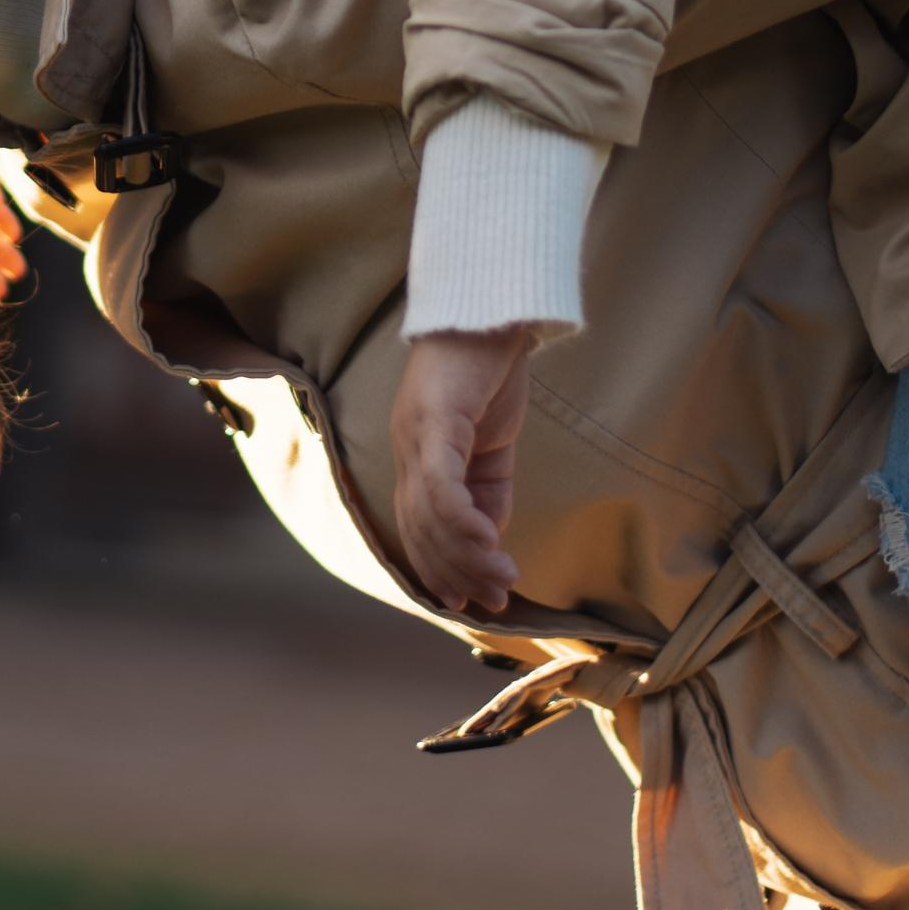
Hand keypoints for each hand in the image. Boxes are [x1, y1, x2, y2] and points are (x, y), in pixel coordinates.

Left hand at [392, 328, 533, 614]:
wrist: (488, 308)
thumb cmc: (487, 368)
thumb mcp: (489, 440)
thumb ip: (485, 486)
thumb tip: (489, 538)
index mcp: (416, 452)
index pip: (417, 524)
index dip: (441, 566)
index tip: (470, 600)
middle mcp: (406, 446)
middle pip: (419, 528)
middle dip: (455, 572)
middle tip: (491, 601)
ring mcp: (414, 433)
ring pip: (430, 515)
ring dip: (467, 556)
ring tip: (503, 579)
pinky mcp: (434, 420)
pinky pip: (442, 486)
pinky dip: (464, 521)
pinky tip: (490, 542)